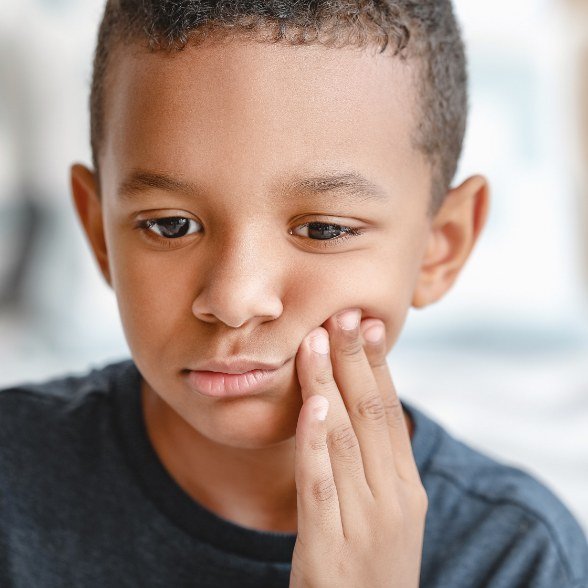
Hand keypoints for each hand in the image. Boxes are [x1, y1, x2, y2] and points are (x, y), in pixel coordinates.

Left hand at [289, 308, 426, 587]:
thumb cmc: (370, 565)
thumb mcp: (384, 513)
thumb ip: (373, 464)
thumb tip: (350, 407)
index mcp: (405, 487)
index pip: (390, 412)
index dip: (378, 365)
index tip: (366, 324)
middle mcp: (392, 500)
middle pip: (371, 414)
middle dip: (355, 360)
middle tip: (344, 313)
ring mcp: (364, 524)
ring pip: (345, 439)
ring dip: (329, 385)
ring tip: (317, 340)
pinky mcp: (330, 551)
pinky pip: (320, 485)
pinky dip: (316, 443)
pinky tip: (311, 406)